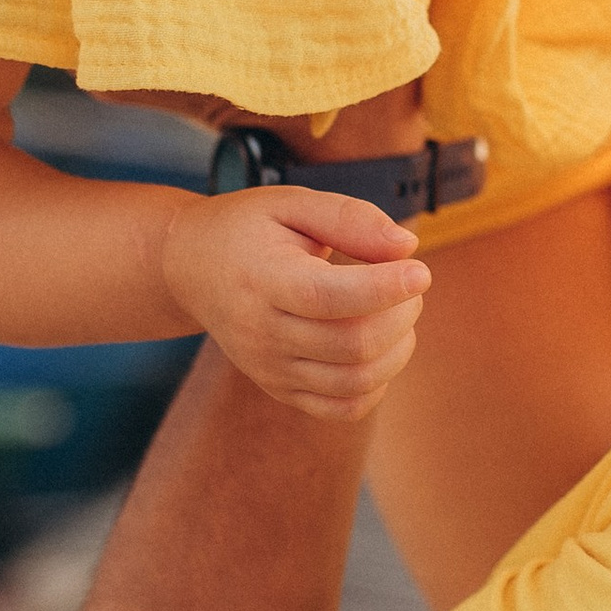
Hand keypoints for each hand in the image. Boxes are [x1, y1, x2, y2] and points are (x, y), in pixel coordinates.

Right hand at [162, 186, 430, 418]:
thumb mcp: (292, 202)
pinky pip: (343, 407)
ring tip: (400, 312)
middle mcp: (261, 332)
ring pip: (354, 382)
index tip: (420, 270)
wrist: (191, 267)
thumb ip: (349, 218)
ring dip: (398, 349)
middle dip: (402, 314)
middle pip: (351, 345)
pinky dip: (376, 383)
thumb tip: (407, 246)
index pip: (328, 297)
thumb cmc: (248, 229)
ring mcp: (269, 367)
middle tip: (411, 282)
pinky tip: (380, 346)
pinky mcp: (280, 388)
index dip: (384, 288)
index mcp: (262, 279)